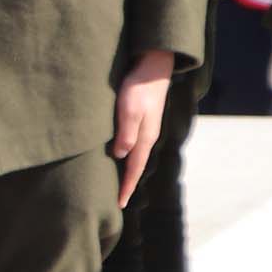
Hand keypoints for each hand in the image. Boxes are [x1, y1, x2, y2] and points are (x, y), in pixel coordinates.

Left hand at [111, 49, 174, 206]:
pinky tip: (121, 155)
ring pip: (135, 154)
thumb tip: (119, 155)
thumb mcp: (129, 110)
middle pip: (136, 165)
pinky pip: (133, 143)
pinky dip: (127, 154)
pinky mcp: (142, 118)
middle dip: (128, 183)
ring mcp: (145, 128)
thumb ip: (126, 133)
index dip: (126, 186)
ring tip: (118, 182)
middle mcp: (147, 136)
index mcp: (145, 138)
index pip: (134, 168)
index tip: (120, 204)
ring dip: (127, 170)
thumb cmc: (139, 87)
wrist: (153, 67)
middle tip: (119, 200)